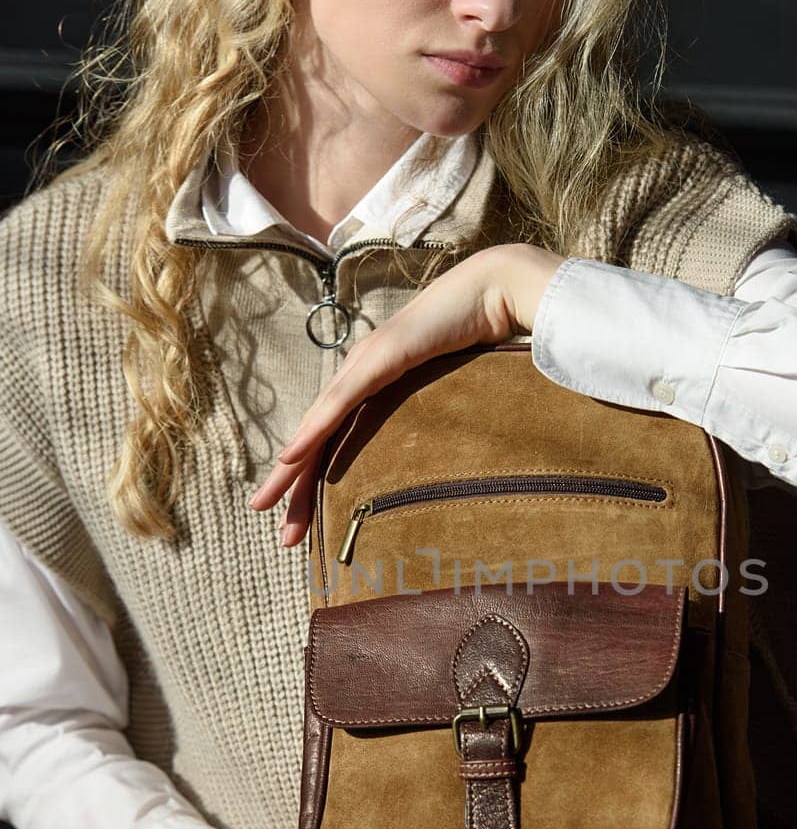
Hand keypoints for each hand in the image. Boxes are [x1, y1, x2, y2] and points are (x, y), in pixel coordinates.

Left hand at [246, 243, 564, 545]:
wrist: (494, 292)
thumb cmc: (480, 337)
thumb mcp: (451, 390)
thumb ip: (436, 417)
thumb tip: (442, 457)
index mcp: (373, 383)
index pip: (335, 438)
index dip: (315, 479)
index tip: (304, 520)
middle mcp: (359, 373)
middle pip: (316, 439)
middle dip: (293, 488)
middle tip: (282, 536)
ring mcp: (365, 363)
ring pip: (316, 426)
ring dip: (290, 470)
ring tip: (269, 504)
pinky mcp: (380, 357)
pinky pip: (339, 404)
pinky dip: (312, 432)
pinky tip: (290, 458)